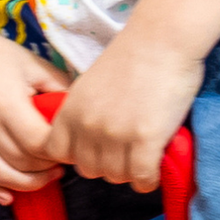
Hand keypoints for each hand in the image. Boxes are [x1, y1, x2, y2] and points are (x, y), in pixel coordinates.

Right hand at [0, 27, 69, 202]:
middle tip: (62, 163)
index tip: (70, 149)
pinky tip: (6, 197)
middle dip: (46, 168)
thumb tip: (81, 111)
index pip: (38, 144)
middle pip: (22, 163)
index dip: (58, 153)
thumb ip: (59, 87)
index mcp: (7, 105)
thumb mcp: (33, 64)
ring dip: (25, 184)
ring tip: (44, 178)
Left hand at [41, 30, 204, 192]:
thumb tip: (89, 140)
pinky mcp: (145, 139)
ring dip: (129, 173)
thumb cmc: (132, 56)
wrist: (162, 39)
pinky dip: (148, 180)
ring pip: (115, 177)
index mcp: (71, 110)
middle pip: (89, 170)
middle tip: (125, 156)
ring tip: (142, 160)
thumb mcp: (90, 84)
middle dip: (106, 166)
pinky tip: (154, 171)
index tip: (95, 151)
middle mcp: (88, 125)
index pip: (57, 152)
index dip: (76, 156)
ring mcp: (116, 134)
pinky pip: (141, 178)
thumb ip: (84, 112)